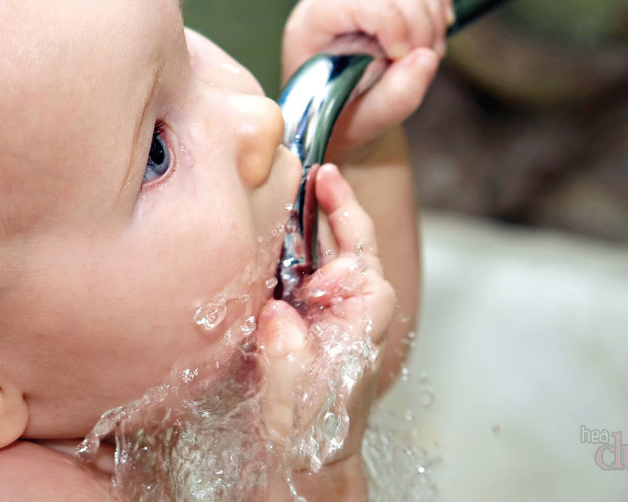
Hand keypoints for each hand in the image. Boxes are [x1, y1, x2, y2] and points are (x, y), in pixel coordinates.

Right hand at [258, 165, 395, 470]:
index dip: (344, 217)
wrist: (306, 460)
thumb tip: (277, 312)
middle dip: (331, 204)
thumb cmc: (311, 432)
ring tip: (283, 187)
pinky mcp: (310, 320)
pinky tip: (264, 235)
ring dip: (307, 223)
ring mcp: (331, 313)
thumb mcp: (296, 395)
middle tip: (313, 167)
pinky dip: (287, 250)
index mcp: (362, 318)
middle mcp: (352, 309)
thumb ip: (289, 354)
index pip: (363, 253)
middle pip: (348, 244)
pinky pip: (301, 274)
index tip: (323, 181)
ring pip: (325, 256)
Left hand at [282, 0, 451, 162]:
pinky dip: (439, 5)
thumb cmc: (342, 119)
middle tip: (423, 60)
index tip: (402, 55)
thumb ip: (392, 99)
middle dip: (419, 23)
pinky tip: (431, 37)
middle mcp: (334, 0)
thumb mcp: (363, 123)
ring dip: (432, 16)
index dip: (393, 21)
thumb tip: (425, 59)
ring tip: (427, 54)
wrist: (343, 118)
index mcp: (313, 25)